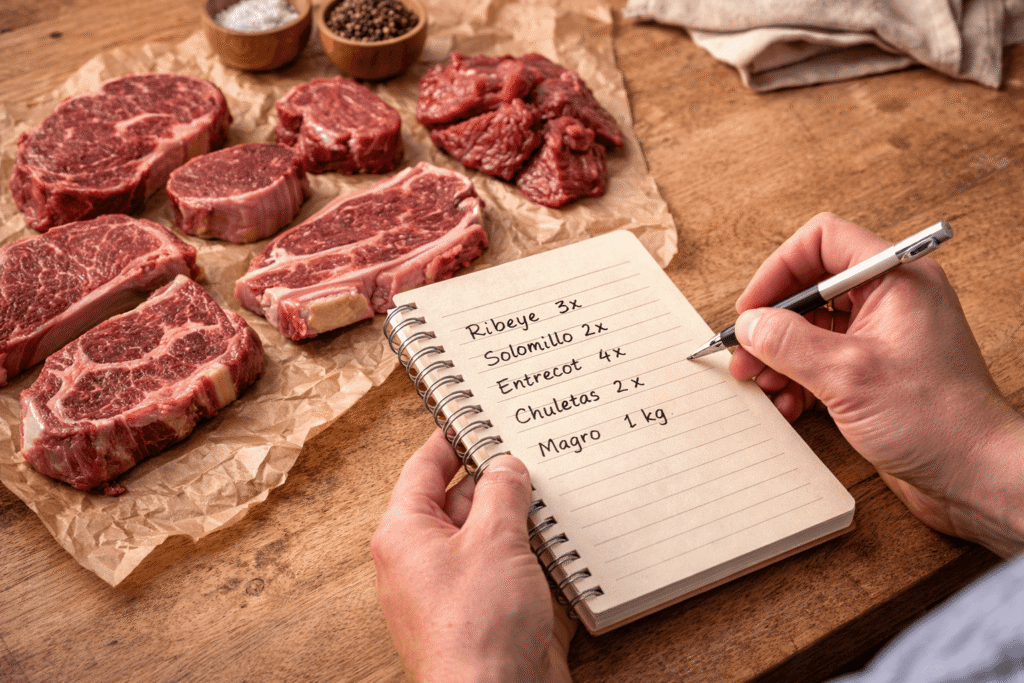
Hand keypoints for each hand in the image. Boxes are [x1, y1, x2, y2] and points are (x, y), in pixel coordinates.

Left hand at [372, 429, 575, 681]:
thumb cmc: (476, 630)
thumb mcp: (493, 540)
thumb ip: (502, 493)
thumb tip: (506, 467)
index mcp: (406, 535)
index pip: (424, 469)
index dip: (450, 438)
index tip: (472, 414)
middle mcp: (425, 561)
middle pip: (464, 502)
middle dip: (501, 481)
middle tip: (533, 452)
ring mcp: (459, 591)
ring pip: (494, 538)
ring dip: (526, 520)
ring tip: (560, 490)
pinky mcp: (490, 617)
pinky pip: (514, 573)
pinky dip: (538, 557)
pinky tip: (569, 542)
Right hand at [728, 213, 1023, 557]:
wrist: (974, 476)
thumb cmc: (936, 421)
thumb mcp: (847, 375)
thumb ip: (789, 343)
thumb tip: (750, 324)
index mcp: (895, 280)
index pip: (822, 242)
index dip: (779, 270)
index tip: (754, 308)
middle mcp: (889, 301)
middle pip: (810, 290)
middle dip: (772, 324)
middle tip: (745, 355)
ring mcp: (881, 338)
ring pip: (811, 329)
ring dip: (779, 357)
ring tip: (762, 387)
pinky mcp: (874, 373)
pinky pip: (821, 362)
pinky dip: (797, 380)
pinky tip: (786, 406)